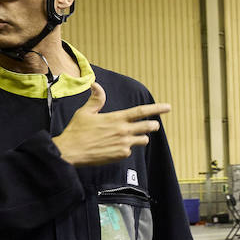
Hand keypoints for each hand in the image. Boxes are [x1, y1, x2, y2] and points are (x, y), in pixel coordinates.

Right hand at [52, 82, 170, 166]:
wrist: (70, 152)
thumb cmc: (76, 131)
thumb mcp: (85, 112)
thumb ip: (96, 100)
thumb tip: (96, 85)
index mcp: (116, 118)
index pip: (141, 111)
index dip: (157, 109)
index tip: (168, 107)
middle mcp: (123, 130)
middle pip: (149, 126)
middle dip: (154, 125)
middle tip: (154, 125)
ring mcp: (124, 144)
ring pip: (143, 140)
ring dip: (140, 138)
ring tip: (130, 137)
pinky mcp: (121, 155)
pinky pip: (130, 151)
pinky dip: (126, 149)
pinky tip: (114, 148)